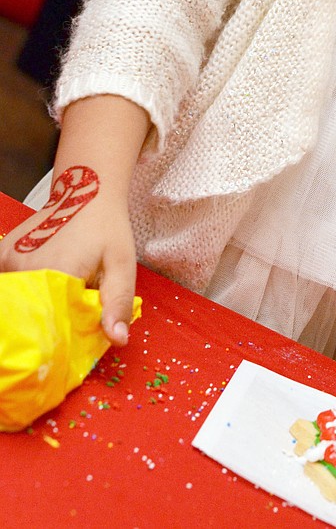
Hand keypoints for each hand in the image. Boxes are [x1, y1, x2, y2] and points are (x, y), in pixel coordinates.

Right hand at [0, 181, 137, 345]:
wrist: (86, 190)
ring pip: (14, 301)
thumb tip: (117, 339)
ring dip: (30, 309)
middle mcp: (25, 268)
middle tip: (59, 328)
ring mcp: (8, 260)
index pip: (48, 325)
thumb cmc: (107, 228)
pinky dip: (18, 294)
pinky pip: (6, 285)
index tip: (65, 346)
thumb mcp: (122, 265)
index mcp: (56, 272)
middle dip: (42, 327)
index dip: (57, 340)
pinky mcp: (2, 254)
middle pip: (27, 316)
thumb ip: (117, 303)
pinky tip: (35, 292)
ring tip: (49, 308)